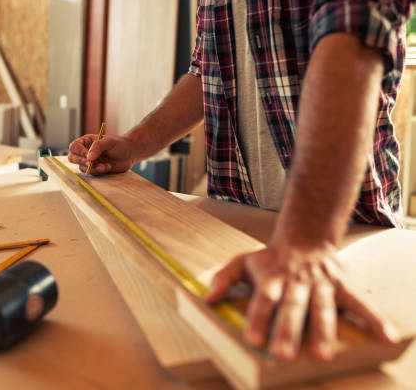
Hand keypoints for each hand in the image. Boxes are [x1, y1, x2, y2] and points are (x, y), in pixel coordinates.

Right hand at [68, 134, 135, 174]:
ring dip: (93, 168)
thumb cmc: (119, 145)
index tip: (88, 156)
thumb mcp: (109, 142)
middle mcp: (85, 151)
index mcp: (86, 141)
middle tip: (91, 163)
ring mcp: (89, 162)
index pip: (74, 146)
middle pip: (72, 158)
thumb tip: (88, 157)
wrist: (129, 155)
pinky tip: (108, 167)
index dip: (79, 152)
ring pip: (82, 167)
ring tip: (106, 165)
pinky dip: (99, 171)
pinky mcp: (94, 170)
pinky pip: (91, 173)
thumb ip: (98, 147)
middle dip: (82, 162)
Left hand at [205, 241, 398, 360]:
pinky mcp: (341, 288)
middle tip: (283, 355)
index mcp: (272, 277)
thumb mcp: (243, 261)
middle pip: (292, 307)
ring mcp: (321, 285)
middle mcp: (297, 282)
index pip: (264, 298)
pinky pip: (359, 304)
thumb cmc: (270, 258)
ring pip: (322, 309)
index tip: (253, 339)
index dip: (258, 318)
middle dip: (288, 330)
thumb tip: (207, 298)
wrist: (305, 236)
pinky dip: (374, 319)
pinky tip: (385, 337)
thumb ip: (224, 279)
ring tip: (322, 356)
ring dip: (323, 331)